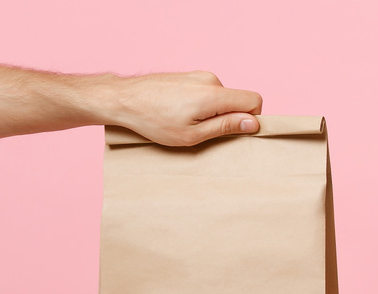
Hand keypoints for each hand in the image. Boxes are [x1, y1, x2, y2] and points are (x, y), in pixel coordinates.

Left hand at [95, 71, 262, 145]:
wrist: (123, 99)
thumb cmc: (153, 121)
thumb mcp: (191, 135)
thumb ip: (225, 127)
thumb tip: (253, 123)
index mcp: (214, 95)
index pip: (254, 100)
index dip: (251, 119)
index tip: (235, 132)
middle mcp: (210, 80)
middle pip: (237, 100)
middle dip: (227, 118)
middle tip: (202, 132)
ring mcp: (198, 75)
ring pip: (221, 98)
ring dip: (212, 112)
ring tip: (185, 122)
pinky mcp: (189, 76)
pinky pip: (208, 92)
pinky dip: (201, 105)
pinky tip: (179, 113)